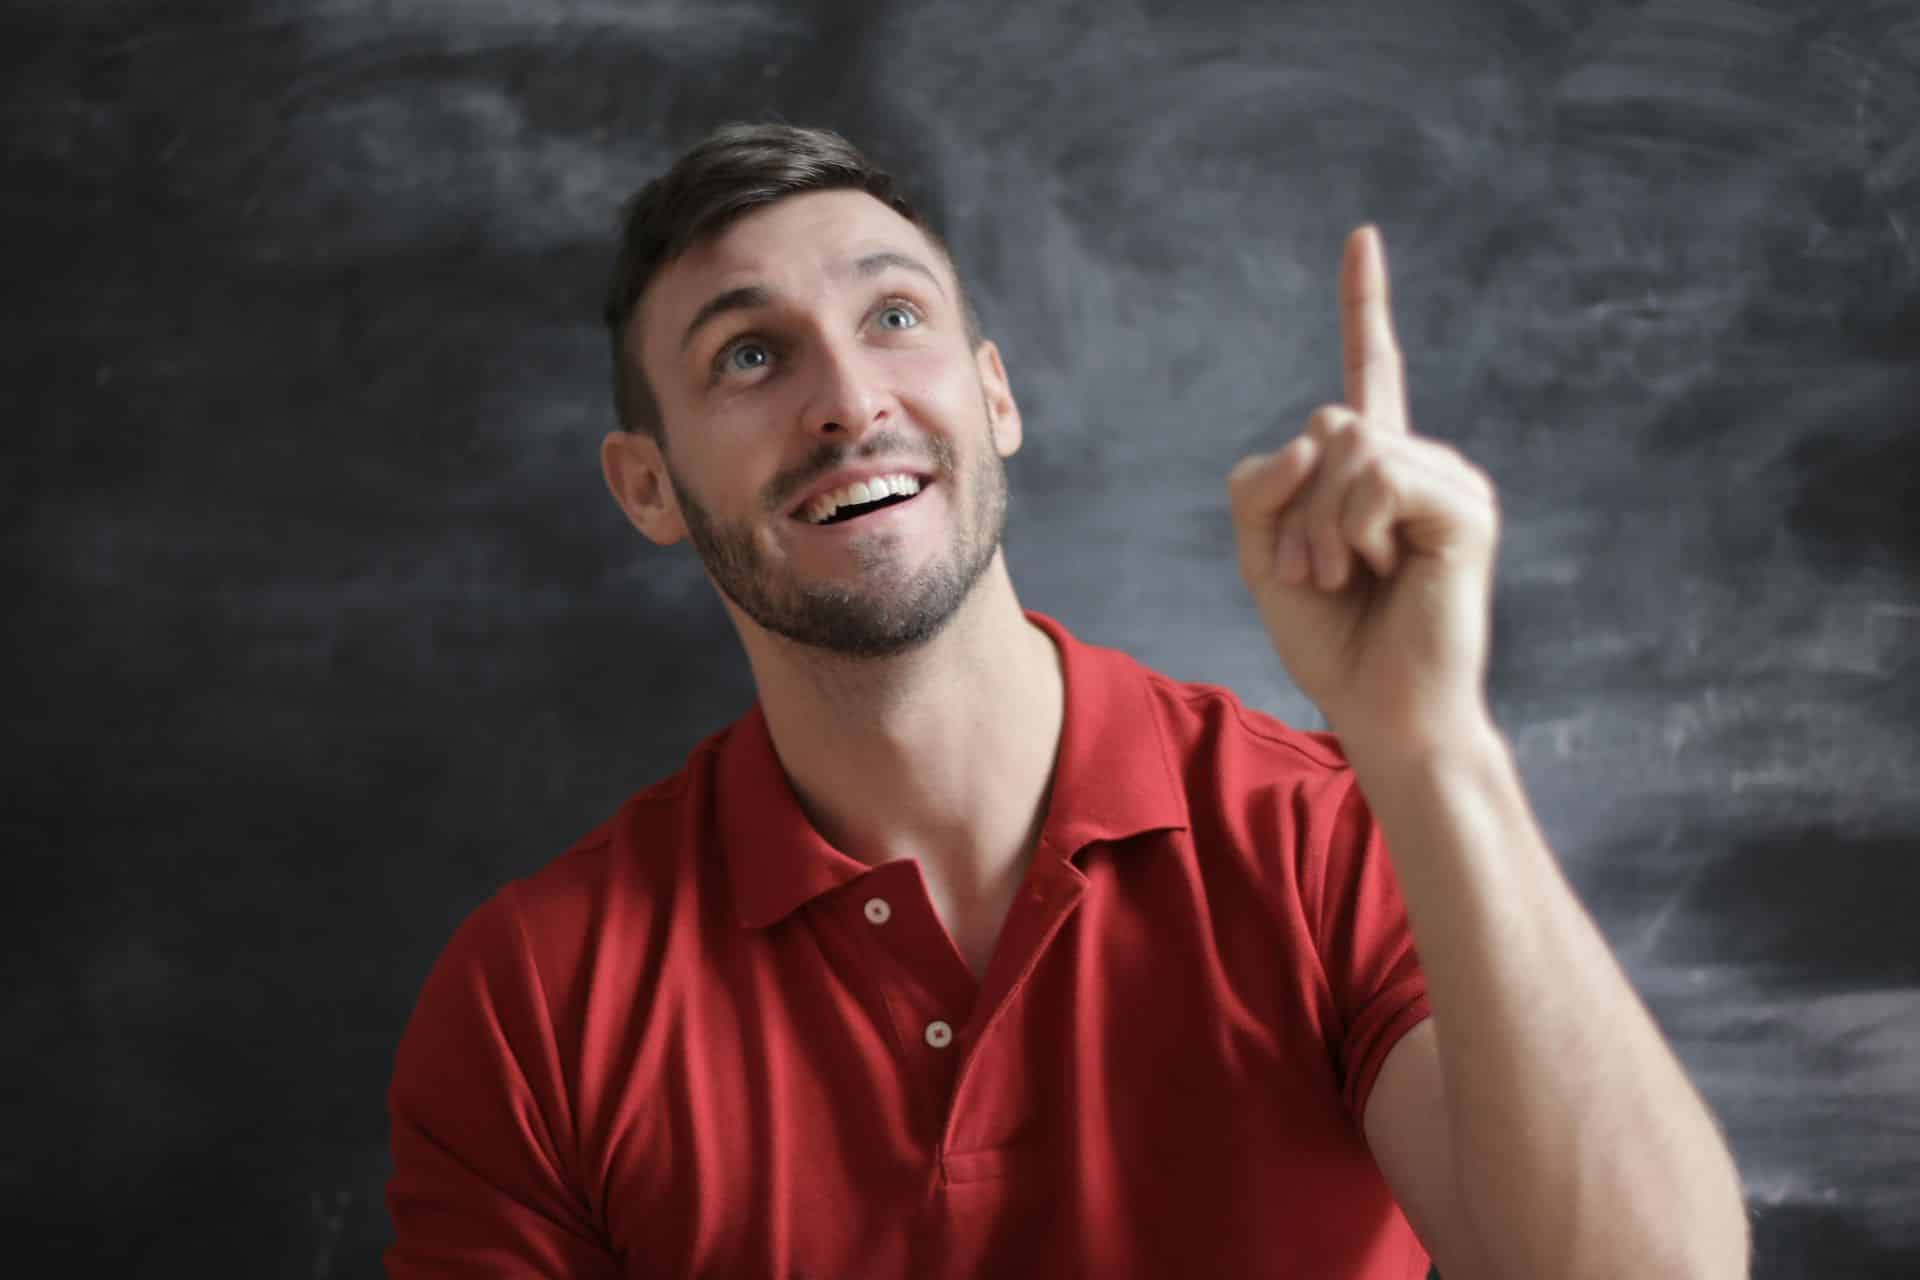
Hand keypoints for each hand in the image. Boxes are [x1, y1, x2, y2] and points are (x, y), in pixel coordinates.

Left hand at [1227, 226, 1499, 752]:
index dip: (1363, 306)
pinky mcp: (1466, 507)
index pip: (1367, 372)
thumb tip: (1317, 433)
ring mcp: (1448, 480)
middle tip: (1319, 574)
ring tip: (1348, 578)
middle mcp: (1417, 462)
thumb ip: (1261, 484)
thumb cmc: (1330, 640)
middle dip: (1295, 507)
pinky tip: (1384, 570)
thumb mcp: (1263, 555)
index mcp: (1374, 470)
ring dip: (1320, 526)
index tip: (1361, 237)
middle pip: (1326, 422)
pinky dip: (1355, 529)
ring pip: (1347, 446)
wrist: (1383, 710)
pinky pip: (1377, 476)